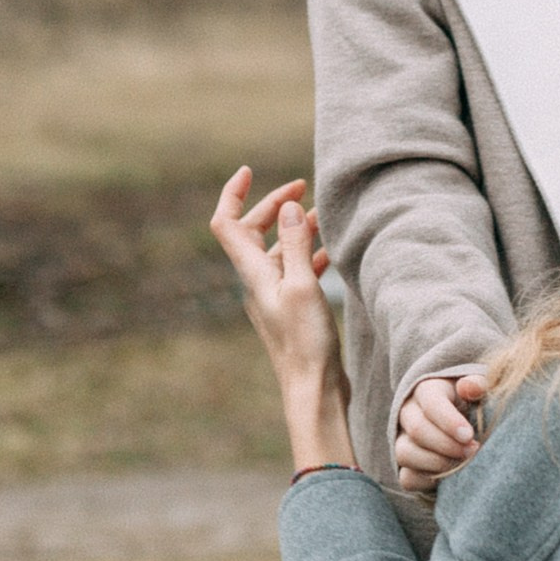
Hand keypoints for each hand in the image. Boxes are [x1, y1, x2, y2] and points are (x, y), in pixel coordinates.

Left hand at [210, 168, 355, 472]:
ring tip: (325, 216)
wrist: (313, 390)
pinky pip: (295, 270)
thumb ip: (294, 244)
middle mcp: (257, 282)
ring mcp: (274, 296)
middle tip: (305, 188)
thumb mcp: (302, 286)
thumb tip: (287, 205)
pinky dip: (310, 253)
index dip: (234, 193)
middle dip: (275, 206)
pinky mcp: (292, 310)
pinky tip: (332, 251)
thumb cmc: (306, 343)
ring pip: (279, 251)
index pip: (227, 223)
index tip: (251, 170)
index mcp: (252, 273)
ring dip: (296, 229)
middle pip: (254, 232)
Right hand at [395, 374, 488, 492]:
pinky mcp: (405, 466)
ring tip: (464, 464)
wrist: (467, 425)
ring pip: (405, 453)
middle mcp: (409, 413)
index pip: (431, 404)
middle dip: (447, 445)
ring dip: (437, 463)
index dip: (448, 421)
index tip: (469, 435)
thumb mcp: (479, 390)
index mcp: (427, 390)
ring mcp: (403, 440)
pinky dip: (428, 481)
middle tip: (474, 451)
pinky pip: (407, 478)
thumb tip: (471, 387)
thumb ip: (478, 385)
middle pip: (417, 429)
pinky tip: (451, 477)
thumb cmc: (474, 403)